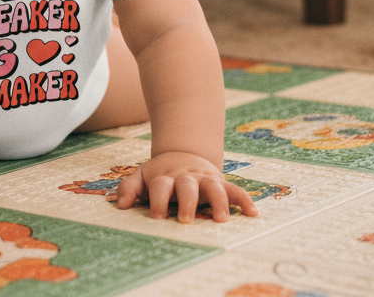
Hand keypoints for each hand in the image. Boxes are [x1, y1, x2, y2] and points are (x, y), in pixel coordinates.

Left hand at [114, 151, 258, 222]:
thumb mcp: (142, 176)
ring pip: (213, 186)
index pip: (160, 185)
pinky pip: (234, 189)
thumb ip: (129, 188)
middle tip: (185, 219)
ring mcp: (204, 179)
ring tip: (221, 220)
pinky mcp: (220, 182)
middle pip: (187, 185)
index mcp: (165, 176)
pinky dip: (244, 200)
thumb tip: (120, 206)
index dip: (157, 200)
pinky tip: (253, 213)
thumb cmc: (160, 174)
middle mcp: (186, 177)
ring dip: (218, 202)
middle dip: (187, 201)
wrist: (182, 153)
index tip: (156, 217)